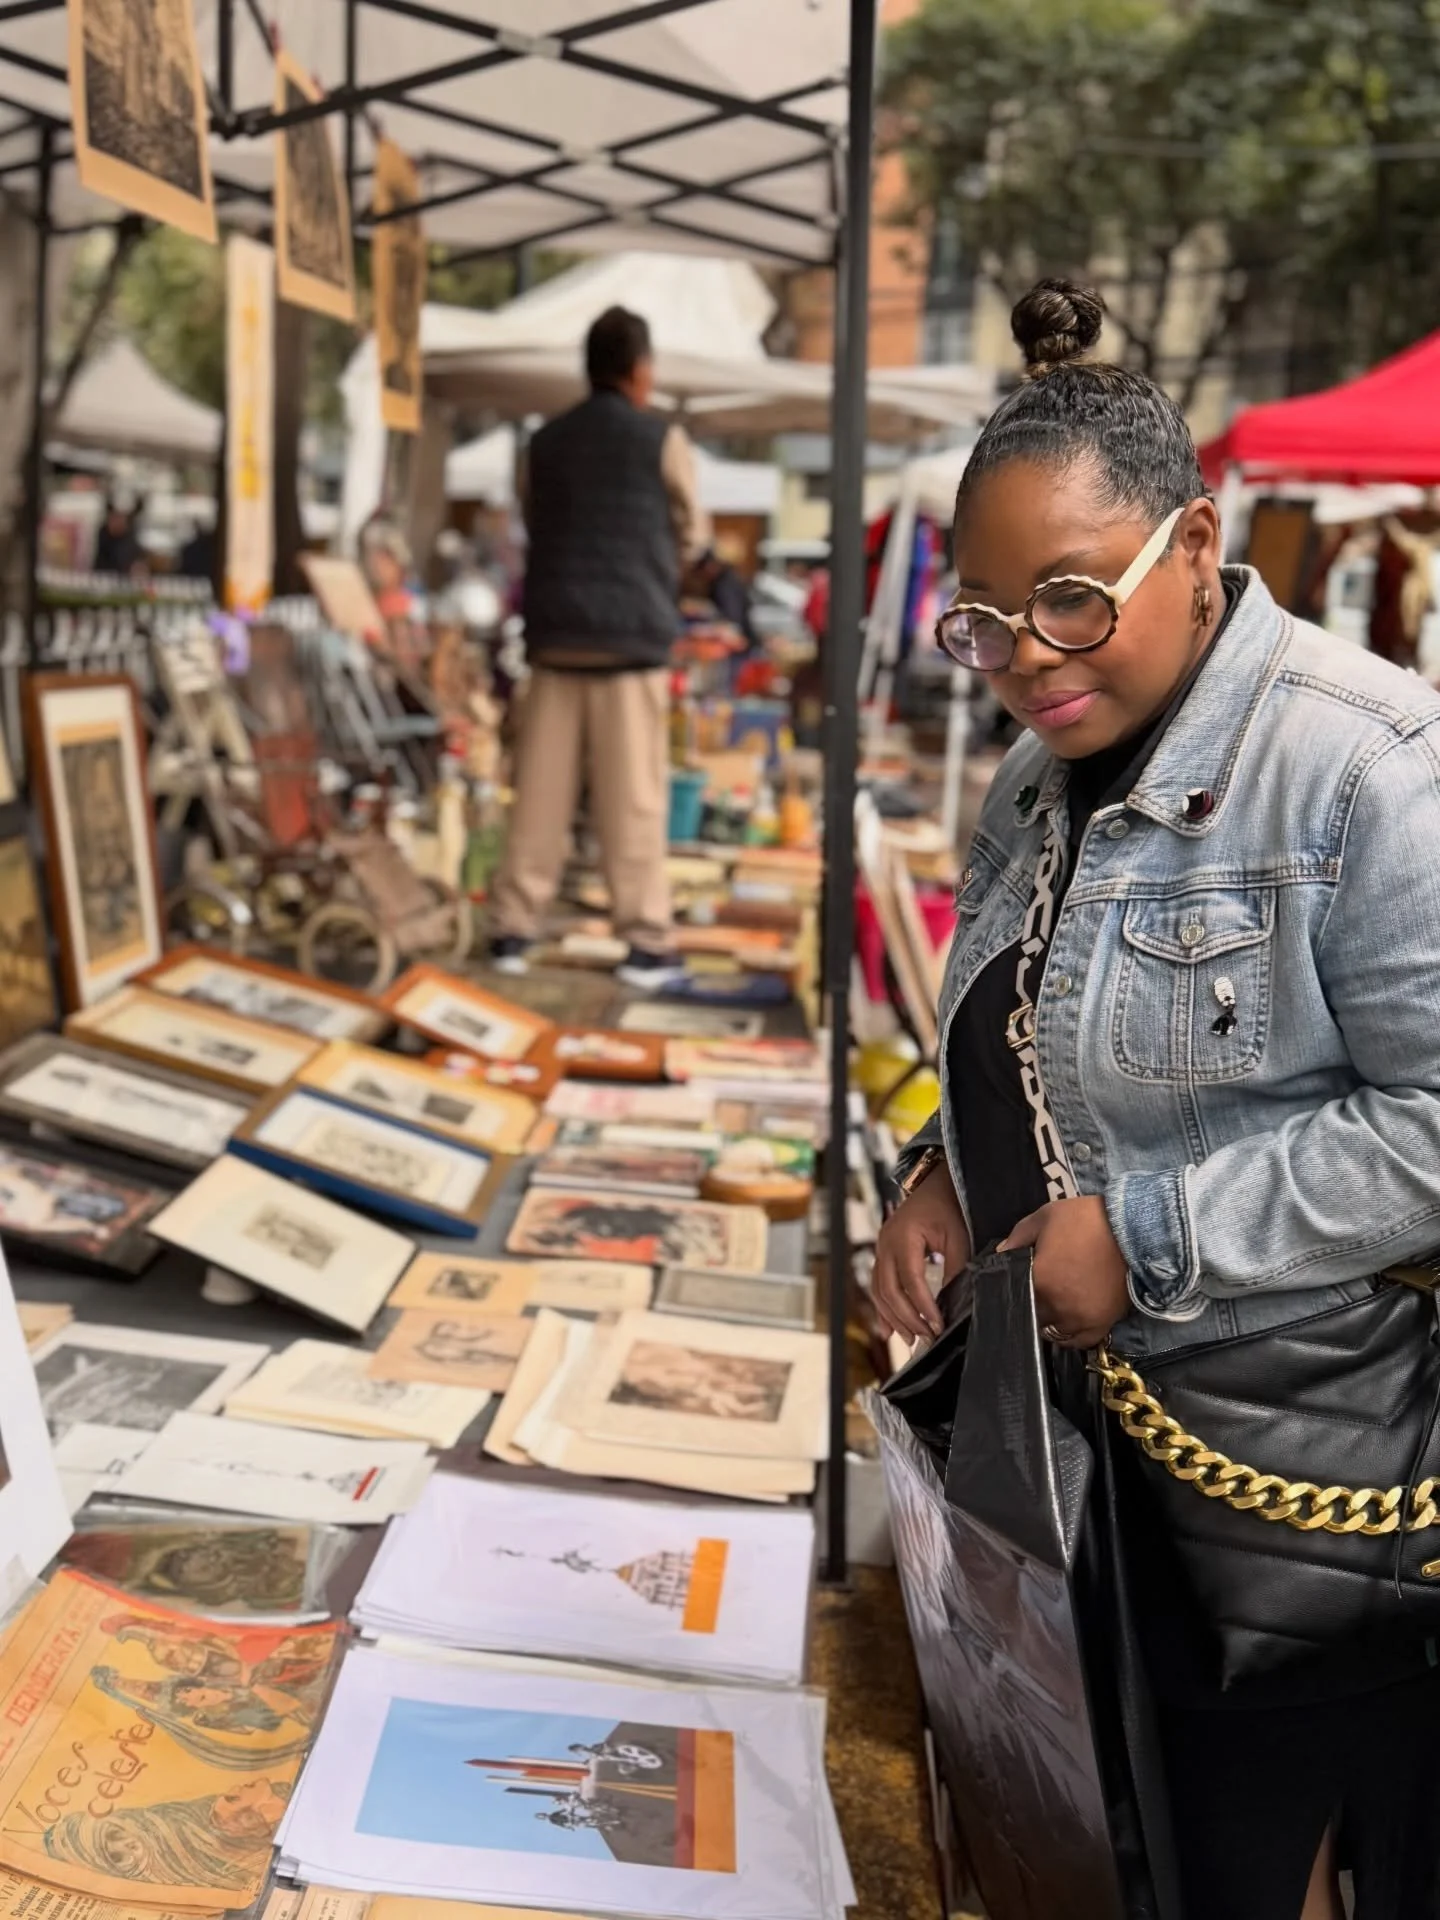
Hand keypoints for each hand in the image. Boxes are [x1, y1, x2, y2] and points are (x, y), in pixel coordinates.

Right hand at [873, 1161, 970, 1341]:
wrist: (936, 1185)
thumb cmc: (948, 1208)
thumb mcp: (958, 1237)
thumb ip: (955, 1269)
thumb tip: (954, 1304)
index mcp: (904, 1236)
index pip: (911, 1279)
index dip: (924, 1306)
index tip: (938, 1326)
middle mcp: (885, 1243)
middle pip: (889, 1289)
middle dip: (907, 1318)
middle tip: (926, 1338)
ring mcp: (880, 1249)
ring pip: (879, 1291)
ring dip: (894, 1317)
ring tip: (912, 1339)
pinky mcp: (882, 1255)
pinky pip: (877, 1286)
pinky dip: (883, 1309)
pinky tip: (888, 1330)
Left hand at [1000, 1196, 1129, 1348]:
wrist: (1134, 1229)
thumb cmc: (1086, 1220)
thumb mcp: (1045, 1217)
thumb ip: (1018, 1237)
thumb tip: (1001, 1254)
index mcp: (1037, 1281)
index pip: (1014, 1296)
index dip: (1014, 1289)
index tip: (1019, 1282)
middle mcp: (1056, 1307)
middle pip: (1032, 1317)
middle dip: (1032, 1304)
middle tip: (1040, 1290)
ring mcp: (1079, 1319)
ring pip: (1054, 1333)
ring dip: (1050, 1321)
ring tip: (1055, 1305)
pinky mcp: (1102, 1324)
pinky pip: (1080, 1342)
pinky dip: (1072, 1335)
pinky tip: (1070, 1322)